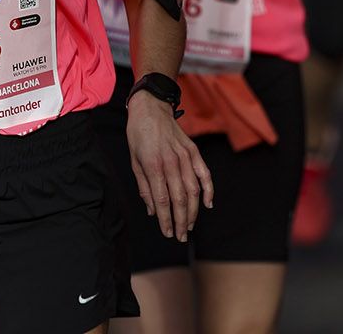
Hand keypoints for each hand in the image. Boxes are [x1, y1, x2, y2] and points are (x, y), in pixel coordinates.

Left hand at [126, 93, 213, 241]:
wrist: (151, 108)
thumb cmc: (138, 135)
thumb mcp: (134, 161)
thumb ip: (144, 187)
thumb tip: (152, 210)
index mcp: (154, 166)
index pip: (163, 200)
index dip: (166, 219)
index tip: (167, 233)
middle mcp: (171, 162)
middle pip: (180, 199)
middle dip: (181, 221)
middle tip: (180, 236)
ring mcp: (185, 156)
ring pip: (194, 191)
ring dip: (193, 211)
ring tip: (189, 225)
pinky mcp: (194, 151)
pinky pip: (205, 174)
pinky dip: (209, 190)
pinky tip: (207, 204)